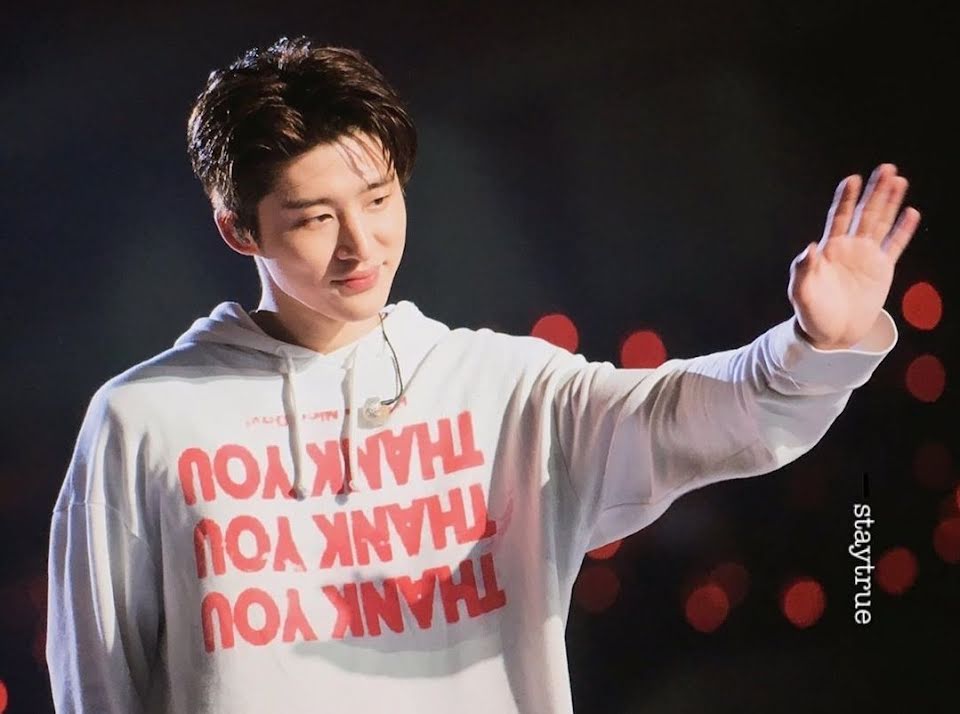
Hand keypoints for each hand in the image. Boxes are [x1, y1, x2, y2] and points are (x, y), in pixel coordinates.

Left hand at [788, 163, 920, 349]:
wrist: (830, 334)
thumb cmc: (811, 313)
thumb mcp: (801, 293)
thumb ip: (803, 270)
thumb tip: (810, 248)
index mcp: (829, 249)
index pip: (840, 217)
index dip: (846, 199)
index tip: (852, 179)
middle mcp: (849, 248)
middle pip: (865, 213)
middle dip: (874, 192)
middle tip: (886, 168)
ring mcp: (867, 257)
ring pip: (881, 223)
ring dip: (890, 203)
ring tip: (899, 181)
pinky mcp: (882, 270)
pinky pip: (895, 246)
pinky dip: (903, 230)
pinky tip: (911, 213)